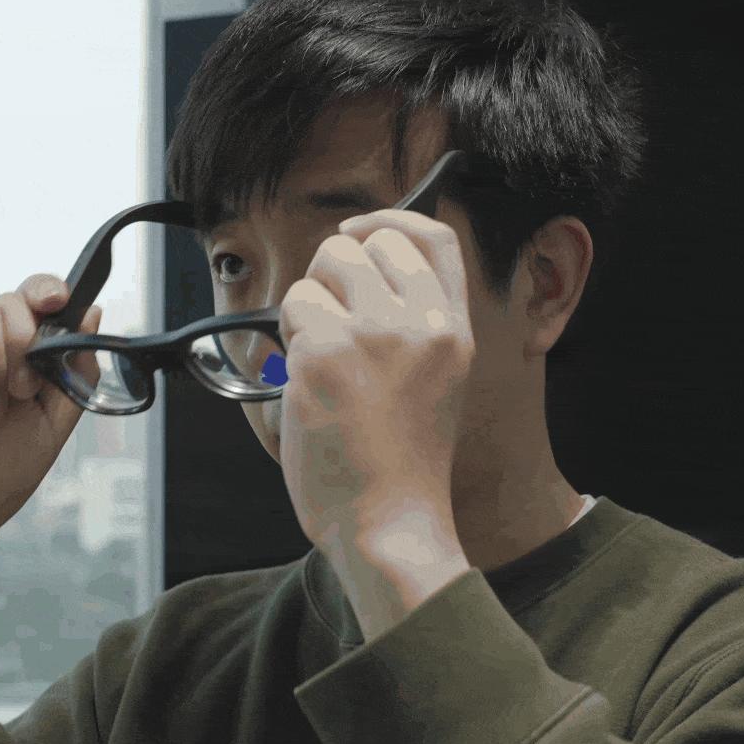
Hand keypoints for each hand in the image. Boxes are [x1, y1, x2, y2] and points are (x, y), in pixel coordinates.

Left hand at [276, 208, 474, 560]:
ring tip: (324, 363)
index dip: (388, 220)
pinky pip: (292, 310)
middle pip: (361, 243)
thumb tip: (363, 264)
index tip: (358, 232)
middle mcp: (421, 323)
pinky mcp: (325, 354)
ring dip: (308, 308)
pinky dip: (289, 342)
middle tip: (330, 322)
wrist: (389, 523)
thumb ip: (414, 324)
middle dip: (331, 271)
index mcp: (454, 330)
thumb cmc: (402, 464)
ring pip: (319, 270)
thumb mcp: (437, 381)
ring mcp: (373, 335)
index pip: (431, 236)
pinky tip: (309, 384)